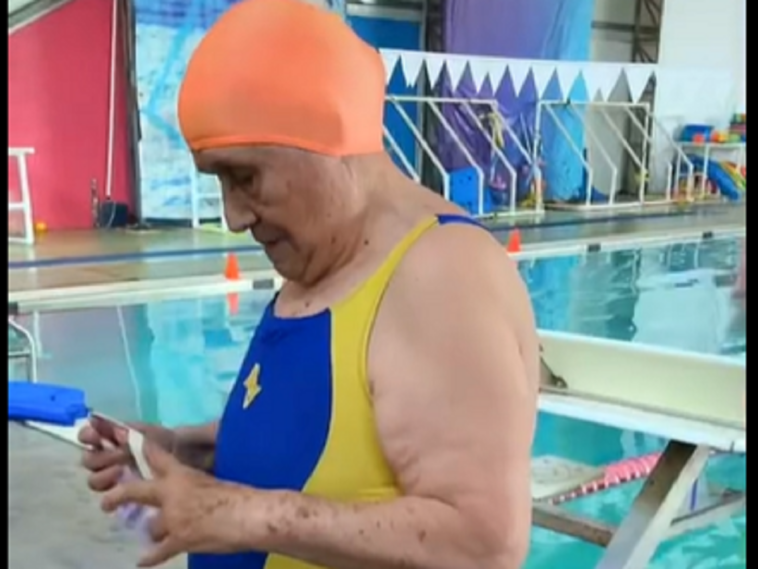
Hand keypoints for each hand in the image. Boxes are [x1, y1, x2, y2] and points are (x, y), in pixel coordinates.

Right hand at [79, 420, 175, 492]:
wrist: (182, 459)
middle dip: (100, 457)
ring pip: (94, 481)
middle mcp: (106, 458)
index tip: (96, 437)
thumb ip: (120, 428)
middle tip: (118, 455)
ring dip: (104, 476)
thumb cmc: (164, 441)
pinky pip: (108, 498)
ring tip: (120, 472)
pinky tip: (124, 486)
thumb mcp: (145, 431)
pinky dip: (113, 493)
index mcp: (110, 439)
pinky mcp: (120, 495)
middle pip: (88, 461)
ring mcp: (112, 477)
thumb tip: (93, 419)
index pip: (87, 436)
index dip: (88, 436)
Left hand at [101, 441, 248, 566]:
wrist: (246, 516)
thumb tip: (194, 496)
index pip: (158, 456)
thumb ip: (197, 486)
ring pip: (152, 526)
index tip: (126, 440)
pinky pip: (159, 551)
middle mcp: (172, 494)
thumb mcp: (214, 482)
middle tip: (106, 502)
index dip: (141, 448)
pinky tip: (141, 561)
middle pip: (137, 491)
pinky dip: (151, 557)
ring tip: (153, 535)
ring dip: (155, 530)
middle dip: (119, 495)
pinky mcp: (178, 540)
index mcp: (183, 474)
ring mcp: (172, 518)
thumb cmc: (238, 494)